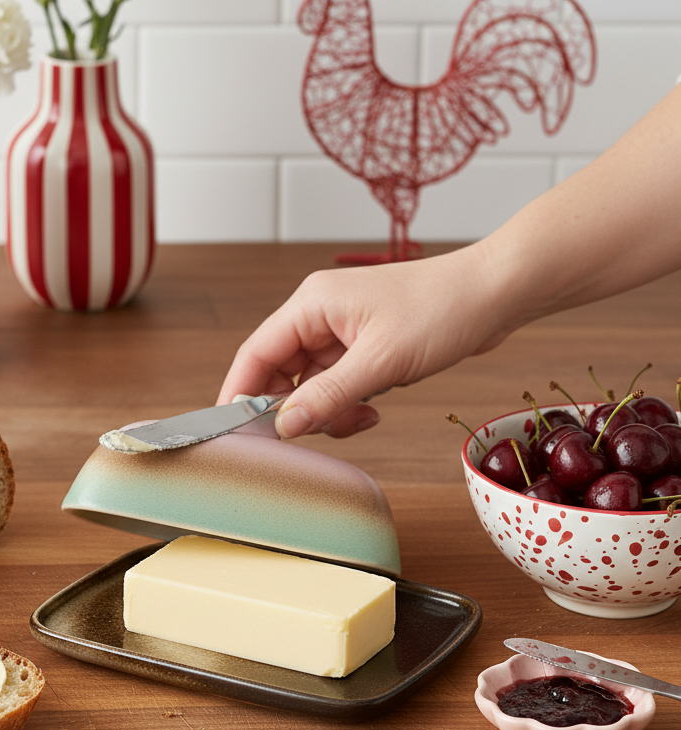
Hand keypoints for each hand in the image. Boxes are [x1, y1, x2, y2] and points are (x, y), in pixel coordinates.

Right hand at [217, 245, 509, 438]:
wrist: (496, 292)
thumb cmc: (443, 309)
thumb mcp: (381, 362)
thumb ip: (328, 396)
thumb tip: (285, 425)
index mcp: (312, 304)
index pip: (256, 352)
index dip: (240, 393)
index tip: (233, 431)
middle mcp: (320, 314)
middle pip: (280, 371)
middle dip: (292, 408)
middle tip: (308, 436)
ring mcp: (343, 330)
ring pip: (311, 383)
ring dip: (327, 410)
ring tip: (359, 418)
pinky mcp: (365, 345)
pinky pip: (339, 383)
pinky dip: (348, 403)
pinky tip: (372, 410)